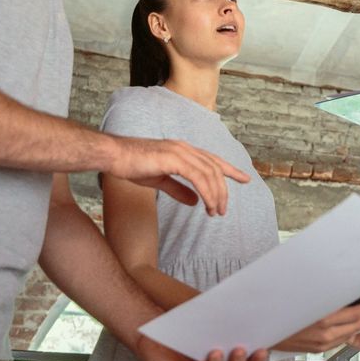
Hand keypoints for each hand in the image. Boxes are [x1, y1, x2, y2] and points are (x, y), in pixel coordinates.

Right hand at [108, 137, 250, 215]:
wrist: (114, 156)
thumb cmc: (132, 165)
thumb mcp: (160, 180)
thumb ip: (179, 190)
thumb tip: (196, 201)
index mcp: (183, 150)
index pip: (212, 159)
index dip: (230, 169)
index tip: (245, 179)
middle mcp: (185, 148)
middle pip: (214, 168)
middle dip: (222, 190)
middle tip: (221, 210)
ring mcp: (180, 151)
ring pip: (209, 173)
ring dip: (215, 194)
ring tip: (215, 212)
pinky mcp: (173, 158)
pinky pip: (198, 177)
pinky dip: (206, 192)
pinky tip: (207, 205)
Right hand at [274, 299, 359, 352]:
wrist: (266, 332)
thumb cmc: (281, 313)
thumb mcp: (303, 297)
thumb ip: (324, 294)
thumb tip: (338, 285)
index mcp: (322, 318)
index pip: (355, 312)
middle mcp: (325, 332)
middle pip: (356, 324)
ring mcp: (323, 343)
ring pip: (350, 333)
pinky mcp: (319, 349)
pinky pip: (340, 340)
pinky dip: (349, 331)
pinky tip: (349, 325)